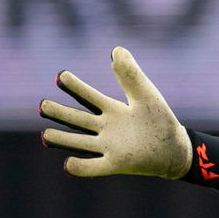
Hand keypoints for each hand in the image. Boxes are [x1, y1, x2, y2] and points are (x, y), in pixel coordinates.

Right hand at [40, 47, 192, 179]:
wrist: (176, 149)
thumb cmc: (160, 120)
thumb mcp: (146, 95)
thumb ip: (131, 75)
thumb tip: (116, 50)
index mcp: (112, 110)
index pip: (89, 96)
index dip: (75, 86)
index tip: (61, 76)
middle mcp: (106, 128)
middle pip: (78, 120)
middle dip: (60, 112)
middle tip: (43, 105)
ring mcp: (109, 146)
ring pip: (80, 142)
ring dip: (63, 139)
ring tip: (45, 136)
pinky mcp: (116, 164)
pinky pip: (94, 167)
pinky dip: (81, 167)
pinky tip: (69, 163)